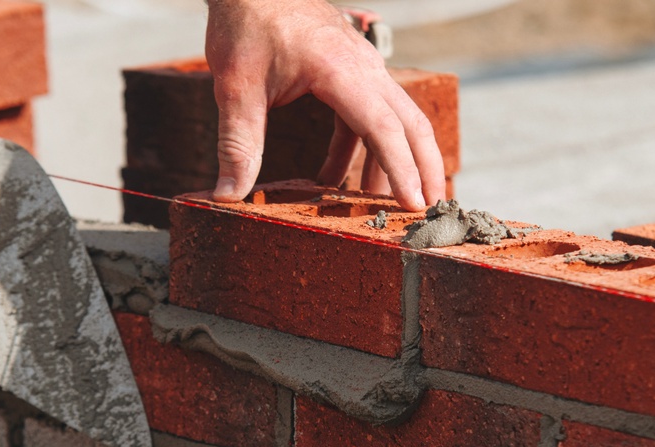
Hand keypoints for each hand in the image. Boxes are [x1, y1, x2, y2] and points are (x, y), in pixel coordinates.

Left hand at [205, 0, 445, 211]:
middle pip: (410, 123)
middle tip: (427, 212)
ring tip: (388, 205)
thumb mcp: (235, 87)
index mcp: (341, 70)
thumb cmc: (245, 24)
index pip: (383, 126)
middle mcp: (363, 67)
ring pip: (397, 118)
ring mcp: (362, 66)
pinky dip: (362, 148)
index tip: (413, 204)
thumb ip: (237, 143)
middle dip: (424, 168)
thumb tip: (227, 195)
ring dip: (395, 162)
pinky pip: (369, 113)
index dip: (400, 168)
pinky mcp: (351, 70)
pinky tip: (335, 179)